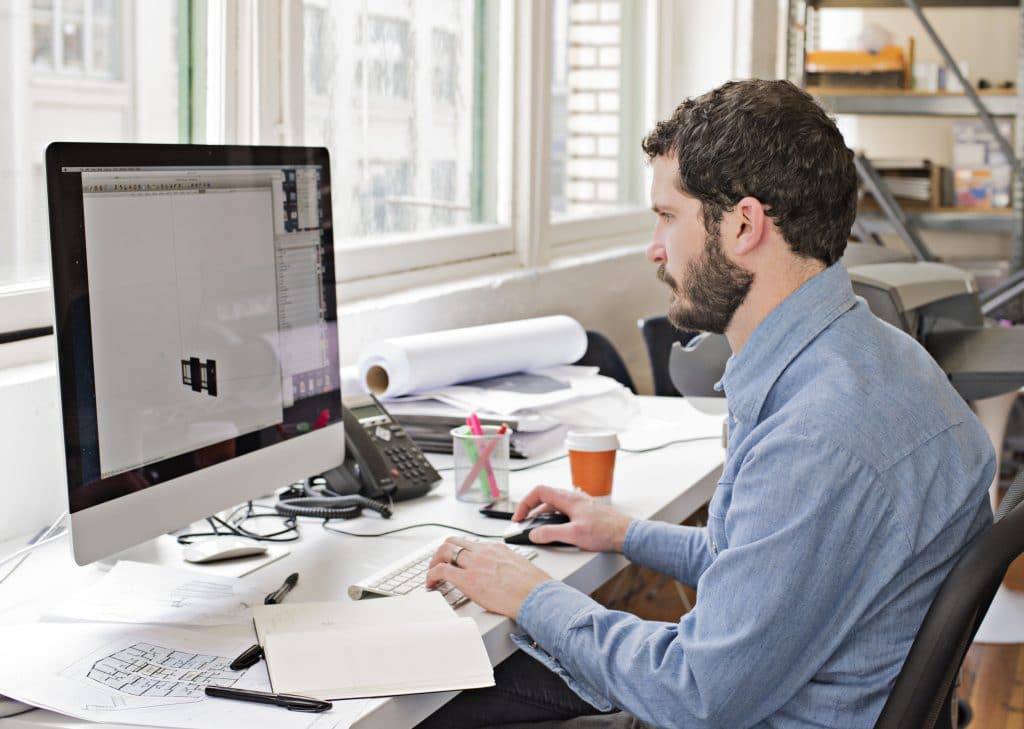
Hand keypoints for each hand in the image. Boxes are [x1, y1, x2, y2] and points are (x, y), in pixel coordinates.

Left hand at [425, 537, 551, 617]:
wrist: (536, 596)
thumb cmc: (534, 588)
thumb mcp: (521, 568)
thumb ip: (508, 567)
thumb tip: (507, 576)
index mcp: (497, 548)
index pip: (471, 543)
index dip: (459, 551)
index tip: (455, 560)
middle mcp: (484, 552)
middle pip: (453, 541)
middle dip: (441, 553)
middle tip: (438, 564)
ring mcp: (474, 563)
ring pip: (444, 551)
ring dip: (433, 562)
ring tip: (431, 574)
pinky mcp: (467, 579)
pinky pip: (441, 571)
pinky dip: (431, 576)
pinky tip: (431, 585)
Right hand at [512, 485, 633, 552]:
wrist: (627, 534)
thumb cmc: (606, 531)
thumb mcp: (574, 534)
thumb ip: (550, 533)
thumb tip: (533, 534)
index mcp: (568, 499)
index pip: (539, 491)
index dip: (525, 503)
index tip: (519, 517)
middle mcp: (573, 498)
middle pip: (545, 497)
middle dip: (531, 509)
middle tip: (523, 522)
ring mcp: (579, 505)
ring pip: (554, 505)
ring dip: (542, 514)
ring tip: (535, 527)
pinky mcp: (585, 513)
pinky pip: (563, 511)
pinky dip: (553, 518)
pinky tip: (555, 529)